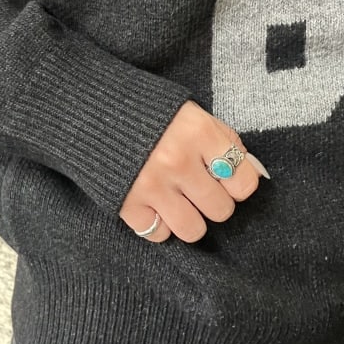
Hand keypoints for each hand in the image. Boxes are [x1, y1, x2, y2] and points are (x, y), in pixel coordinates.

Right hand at [119, 100, 268, 242]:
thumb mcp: (192, 113)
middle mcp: (178, 160)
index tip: (226, 178)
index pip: (244, 182)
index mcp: (199, 133)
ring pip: (193, 230)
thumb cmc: (150, 112)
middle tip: (198, 188)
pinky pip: (158, 234)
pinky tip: (154, 204)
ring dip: (190, 218)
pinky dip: (159, 224)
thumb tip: (252, 171)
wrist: (91, 108)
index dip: (238, 184)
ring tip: (179, 201)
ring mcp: (151, 185)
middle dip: (213, 201)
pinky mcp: (126, 203)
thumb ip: (224, 141)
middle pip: (221, 210)